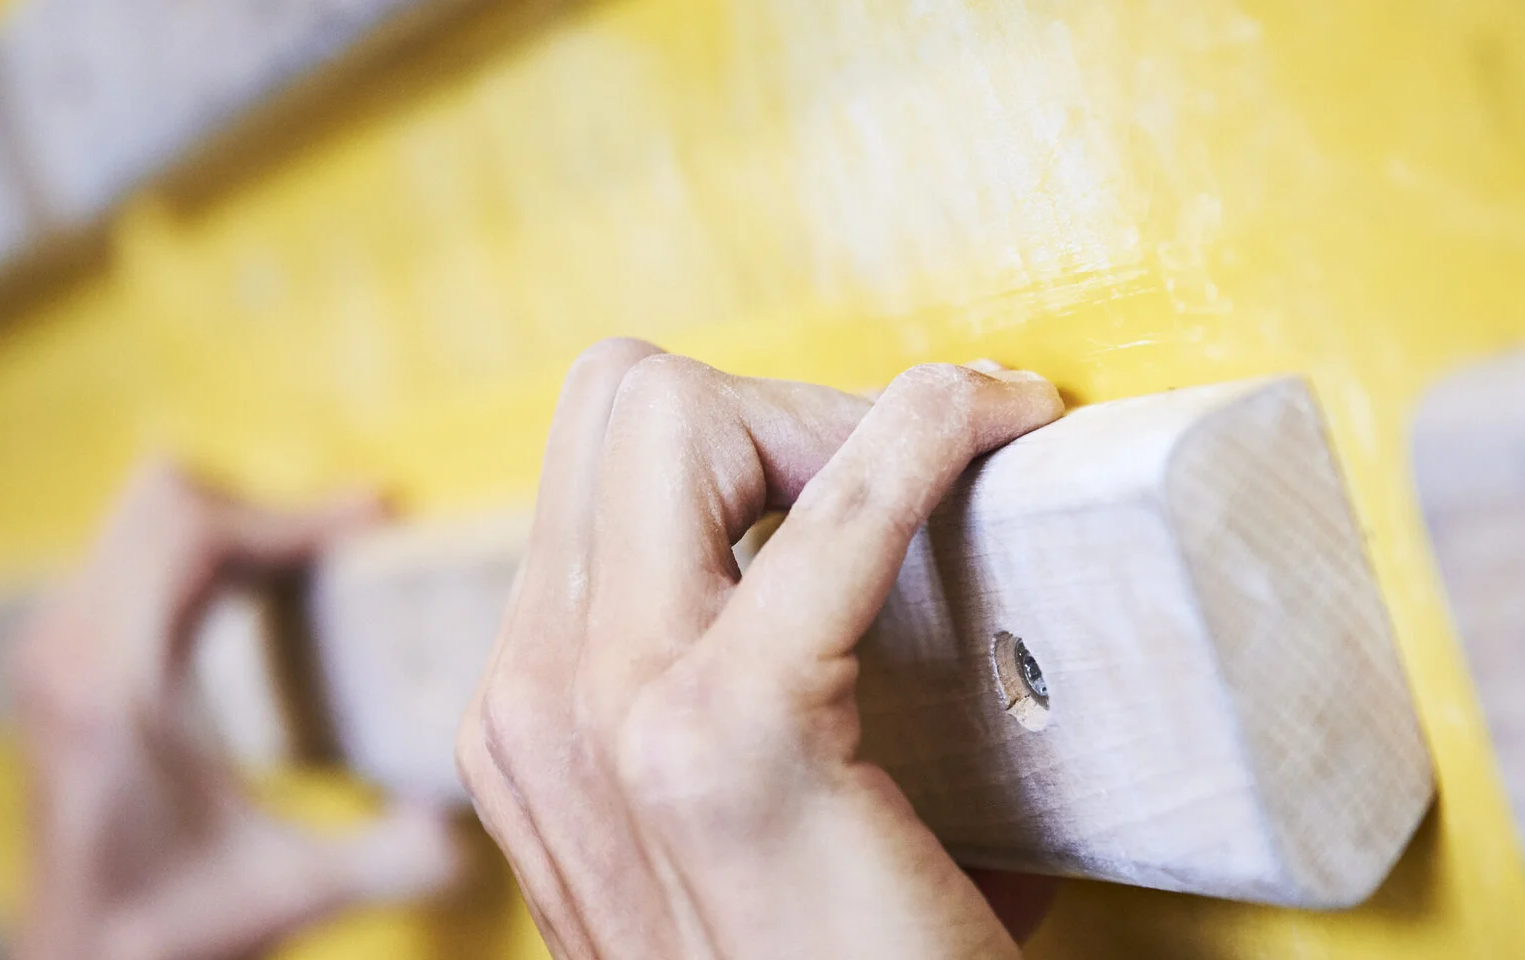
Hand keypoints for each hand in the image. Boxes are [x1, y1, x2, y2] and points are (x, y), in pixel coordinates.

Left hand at [12, 464, 456, 959]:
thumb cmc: (169, 927)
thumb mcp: (290, 894)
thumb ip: (386, 860)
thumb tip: (465, 830)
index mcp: (114, 687)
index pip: (192, 536)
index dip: (289, 515)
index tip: (373, 519)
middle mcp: (67, 649)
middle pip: (162, 498)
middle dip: (264, 508)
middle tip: (348, 541)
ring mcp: (52, 645)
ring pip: (142, 516)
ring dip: (233, 524)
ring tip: (316, 560)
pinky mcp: (59, 654)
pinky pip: (131, 552)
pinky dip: (200, 551)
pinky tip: (260, 592)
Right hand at [458, 341, 1065, 958]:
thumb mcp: (739, 841)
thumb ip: (751, 712)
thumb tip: (910, 592)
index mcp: (531, 719)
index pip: (594, 467)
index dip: (744, 438)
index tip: (879, 468)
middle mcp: (529, 704)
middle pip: (614, 401)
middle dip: (773, 402)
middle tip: (907, 470)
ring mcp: (599, 718)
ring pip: (667, 408)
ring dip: (827, 413)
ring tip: (949, 464)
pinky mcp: (725, 738)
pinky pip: (832, 501)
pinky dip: (919, 431)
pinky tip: (995, 419)